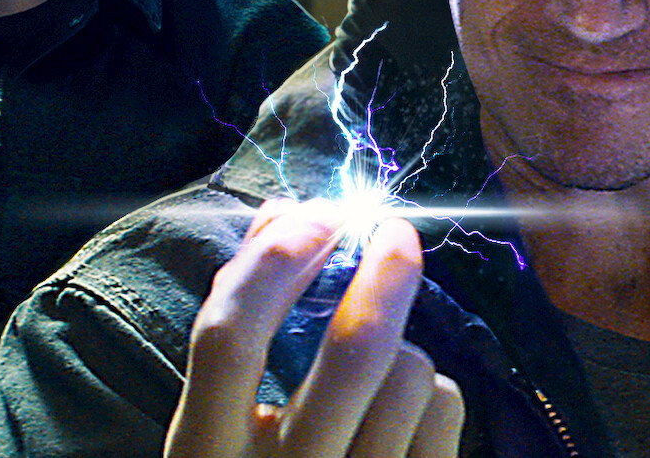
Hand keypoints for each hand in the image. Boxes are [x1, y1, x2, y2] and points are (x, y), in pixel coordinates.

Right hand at [166, 199, 463, 456]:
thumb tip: (281, 215)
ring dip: (402, 343)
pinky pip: (444, 411)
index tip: (312, 215)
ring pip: (411, 377)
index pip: (228, 338)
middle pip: (351, 354)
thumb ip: (237, 324)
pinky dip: (431, 387)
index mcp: (204, 455)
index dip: (272, 263)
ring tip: (377, 359)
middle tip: (395, 232)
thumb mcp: (214, 426)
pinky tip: (403, 406)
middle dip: (384, 276)